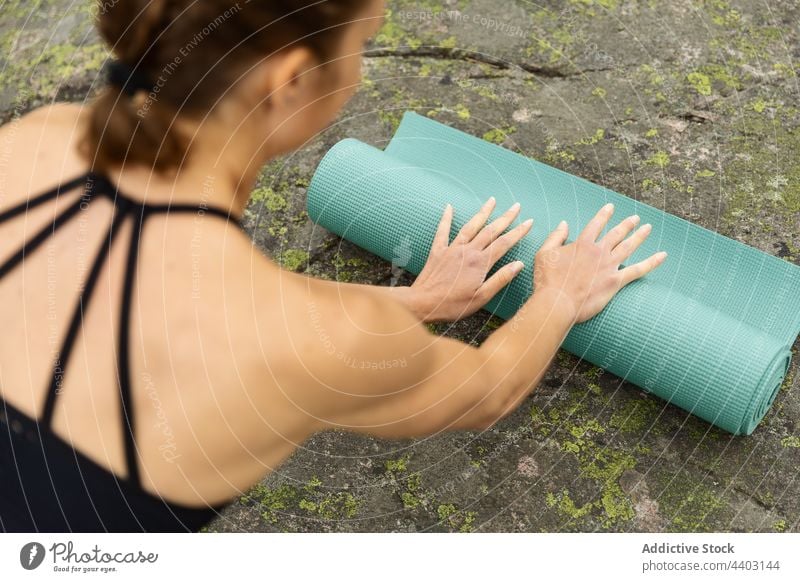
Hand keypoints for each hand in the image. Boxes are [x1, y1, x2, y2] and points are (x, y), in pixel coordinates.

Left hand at [409, 197, 532, 321]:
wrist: (423, 304)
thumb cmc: (453, 305)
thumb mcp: (481, 298)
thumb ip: (500, 279)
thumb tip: (519, 264)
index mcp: (480, 263)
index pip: (504, 243)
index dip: (518, 232)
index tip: (529, 222)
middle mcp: (468, 251)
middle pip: (490, 230)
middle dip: (505, 217)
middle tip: (516, 206)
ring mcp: (452, 249)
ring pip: (471, 226)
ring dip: (483, 212)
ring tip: (492, 200)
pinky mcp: (438, 251)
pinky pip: (443, 231)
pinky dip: (446, 218)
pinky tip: (449, 207)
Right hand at [533, 202, 666, 323]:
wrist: (557, 302)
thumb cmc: (547, 280)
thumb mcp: (545, 254)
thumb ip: (555, 237)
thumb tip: (564, 223)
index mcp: (582, 244)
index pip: (595, 224)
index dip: (604, 215)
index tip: (611, 207)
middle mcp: (598, 252)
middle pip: (616, 234)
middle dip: (627, 224)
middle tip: (636, 218)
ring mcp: (609, 266)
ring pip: (629, 247)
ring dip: (639, 236)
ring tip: (647, 228)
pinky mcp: (615, 281)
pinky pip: (638, 270)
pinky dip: (652, 262)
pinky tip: (662, 256)